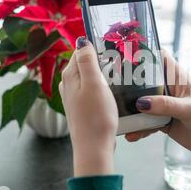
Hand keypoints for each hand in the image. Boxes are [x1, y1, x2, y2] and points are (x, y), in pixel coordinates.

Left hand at [59, 37, 117, 176]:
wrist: (94, 148)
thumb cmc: (96, 117)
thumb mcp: (94, 83)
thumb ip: (87, 60)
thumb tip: (82, 40)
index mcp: (70, 75)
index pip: (82, 49)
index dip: (98, 46)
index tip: (115, 48)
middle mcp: (68, 84)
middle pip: (86, 63)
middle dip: (102, 59)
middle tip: (122, 61)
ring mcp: (74, 97)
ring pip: (90, 76)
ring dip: (104, 73)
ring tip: (121, 75)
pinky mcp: (82, 107)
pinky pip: (92, 89)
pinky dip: (103, 86)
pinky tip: (114, 91)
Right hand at [126, 51, 190, 167]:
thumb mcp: (190, 109)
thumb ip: (166, 105)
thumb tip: (140, 103)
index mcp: (178, 78)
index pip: (159, 58)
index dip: (143, 53)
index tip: (123, 54)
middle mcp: (169, 90)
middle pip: (144, 82)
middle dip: (129, 85)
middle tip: (111, 88)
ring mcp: (165, 106)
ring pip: (142, 104)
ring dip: (131, 111)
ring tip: (118, 116)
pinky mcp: (163, 122)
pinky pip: (146, 123)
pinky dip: (138, 129)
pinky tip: (131, 135)